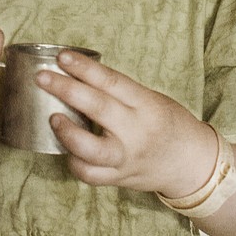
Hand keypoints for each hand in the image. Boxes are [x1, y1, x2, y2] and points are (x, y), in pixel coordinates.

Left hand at [36, 50, 216, 197]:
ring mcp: (127, 157)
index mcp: (145, 103)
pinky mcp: (120, 178)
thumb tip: (76, 75)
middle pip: (97, 107)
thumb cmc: (168, 123)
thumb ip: (119, 92)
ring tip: (53, 118)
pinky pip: (90, 174)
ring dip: (67, 132)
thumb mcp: (150, 99)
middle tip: (42, 78)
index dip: (84, 68)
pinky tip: (66, 149)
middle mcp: (136, 130)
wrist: (193, 163)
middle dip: (66, 90)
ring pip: (91, 149)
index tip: (62, 57)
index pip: (111, 81)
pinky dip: (74, 162)